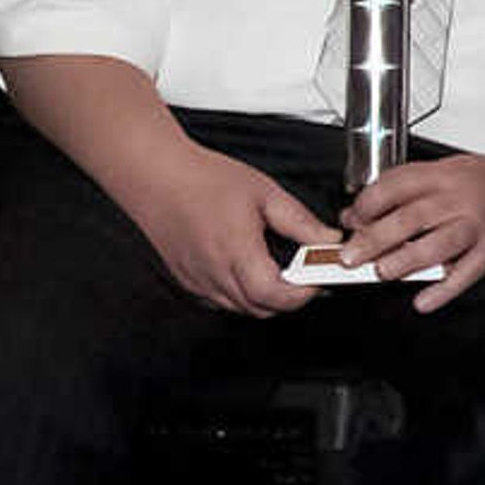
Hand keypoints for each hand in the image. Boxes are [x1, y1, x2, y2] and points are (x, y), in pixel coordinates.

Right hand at [122, 141, 332, 316]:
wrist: (156, 176)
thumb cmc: (204, 179)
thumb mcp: (266, 194)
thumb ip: (301, 223)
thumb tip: (328, 241)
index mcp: (236, 251)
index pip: (276, 295)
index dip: (303, 293)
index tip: (317, 279)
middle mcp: (213, 273)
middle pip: (261, 308)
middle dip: (289, 298)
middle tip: (305, 275)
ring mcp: (197, 280)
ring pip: (241, 308)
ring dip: (265, 298)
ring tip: (279, 270)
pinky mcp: (186, 280)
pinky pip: (220, 301)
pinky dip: (241, 295)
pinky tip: (249, 271)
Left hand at [338, 151, 484, 313]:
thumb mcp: (445, 172)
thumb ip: (403, 191)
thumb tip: (357, 216)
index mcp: (444, 174)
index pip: (398, 186)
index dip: (369, 204)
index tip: (352, 220)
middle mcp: (460, 198)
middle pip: (412, 217)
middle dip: (376, 238)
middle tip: (351, 256)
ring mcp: (477, 224)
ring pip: (439, 244)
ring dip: (407, 260)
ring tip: (384, 271)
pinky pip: (467, 272)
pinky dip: (444, 290)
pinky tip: (424, 300)